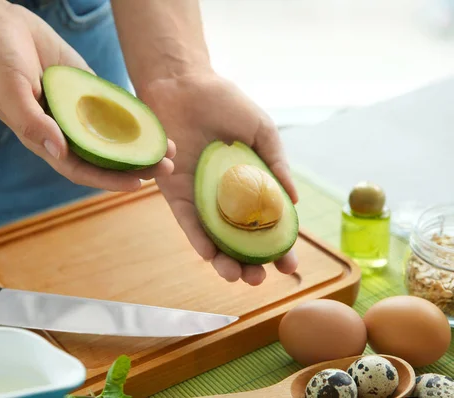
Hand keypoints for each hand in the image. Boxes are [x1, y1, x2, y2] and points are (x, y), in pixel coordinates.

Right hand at [0, 1, 174, 191]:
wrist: (0, 26)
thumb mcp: (10, 90)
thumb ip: (31, 122)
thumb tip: (58, 151)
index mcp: (43, 139)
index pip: (79, 169)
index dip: (108, 179)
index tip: (137, 183)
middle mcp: (64, 130)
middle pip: (103, 157)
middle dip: (135, 166)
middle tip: (167, 168)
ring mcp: (77, 111)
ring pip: (113, 136)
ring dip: (140, 145)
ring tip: (169, 148)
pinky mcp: (87, 91)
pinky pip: (114, 108)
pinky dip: (134, 117)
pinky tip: (155, 123)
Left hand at [140, 73, 298, 285]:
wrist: (184, 85)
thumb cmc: (225, 102)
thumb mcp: (261, 131)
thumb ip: (276, 164)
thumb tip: (294, 202)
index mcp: (250, 185)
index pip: (267, 225)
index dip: (279, 248)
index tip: (290, 266)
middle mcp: (225, 198)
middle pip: (239, 241)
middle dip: (250, 264)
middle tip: (259, 279)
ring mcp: (201, 198)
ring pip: (213, 239)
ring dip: (223, 261)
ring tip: (235, 276)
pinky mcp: (176, 193)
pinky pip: (186, 221)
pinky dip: (197, 238)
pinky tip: (208, 254)